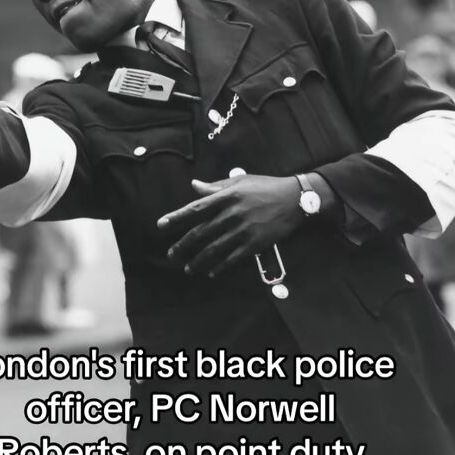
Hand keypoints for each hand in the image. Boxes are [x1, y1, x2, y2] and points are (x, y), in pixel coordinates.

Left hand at [157, 175, 303, 277]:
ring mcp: (243, 230)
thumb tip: (194, 185)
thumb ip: (215, 186)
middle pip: (201, 233)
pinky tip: (211, 272)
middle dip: (183, 246)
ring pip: (214, 249)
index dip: (176, 217)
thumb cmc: (265, 187)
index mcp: (226, 196)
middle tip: (171, 254)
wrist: (294, 199)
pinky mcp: (255, 243)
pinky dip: (220, 267)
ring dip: (199, 261)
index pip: (196, 208)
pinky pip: (233, 258)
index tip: (160, 225)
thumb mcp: (239, 182)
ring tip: (188, 268)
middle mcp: (232, 214)